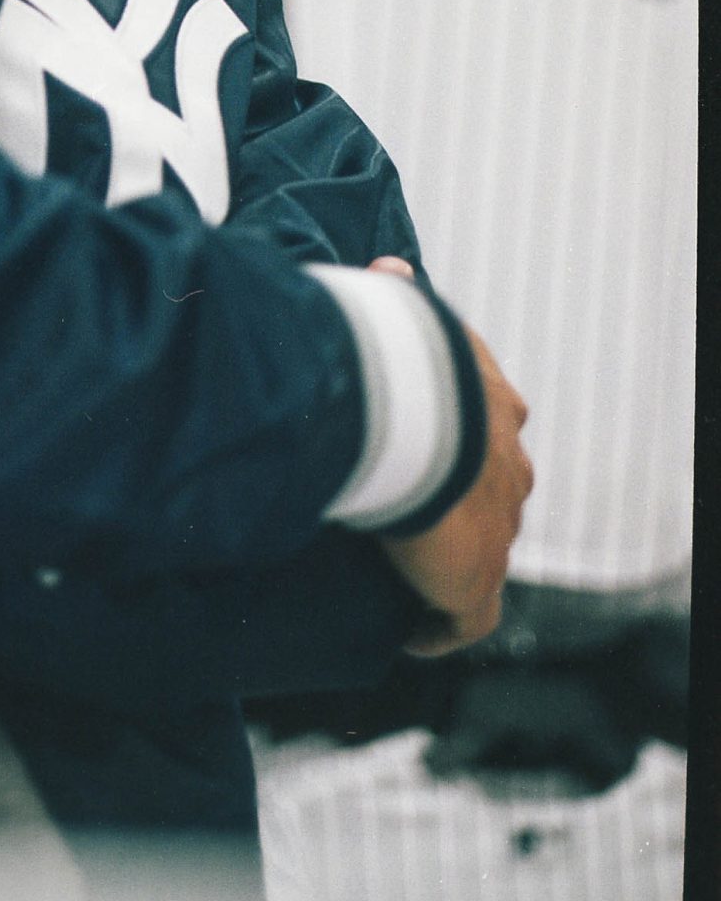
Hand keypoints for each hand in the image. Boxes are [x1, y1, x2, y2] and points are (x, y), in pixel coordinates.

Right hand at [363, 258, 532, 656]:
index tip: (424, 446)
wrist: (421, 421)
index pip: (489, 425)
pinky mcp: (478, 586)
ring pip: (480, 553)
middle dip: (456, 500)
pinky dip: (438, 629)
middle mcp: (508, 470)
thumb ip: (396, 295)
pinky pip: (463, 622)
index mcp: (494, 408)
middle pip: (490, 490)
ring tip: (397, 568)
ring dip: (445, 561)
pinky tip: (409, 632)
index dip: (458, 438)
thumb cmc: (402, 363)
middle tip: (401, 508)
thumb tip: (391, 268)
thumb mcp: (399, 314)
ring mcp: (498, 531)